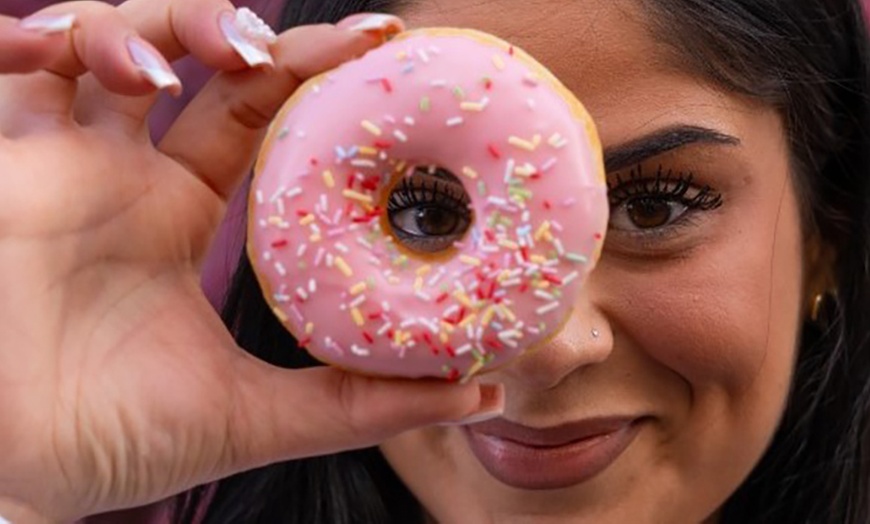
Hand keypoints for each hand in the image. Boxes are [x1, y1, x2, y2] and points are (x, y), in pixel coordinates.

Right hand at [0, 3, 502, 520]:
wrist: (5, 478)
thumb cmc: (111, 442)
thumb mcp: (254, 415)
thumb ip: (359, 403)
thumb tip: (478, 389)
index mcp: (184, 212)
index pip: (259, 115)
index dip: (314, 74)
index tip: (385, 48)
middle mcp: (129, 174)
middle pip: (196, 61)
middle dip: (252, 31)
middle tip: (326, 42)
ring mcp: (64, 160)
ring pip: (108, 41)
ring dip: (154, 25)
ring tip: (194, 67)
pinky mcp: (4, 164)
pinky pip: (8, 73)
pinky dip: (36, 41)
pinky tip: (70, 56)